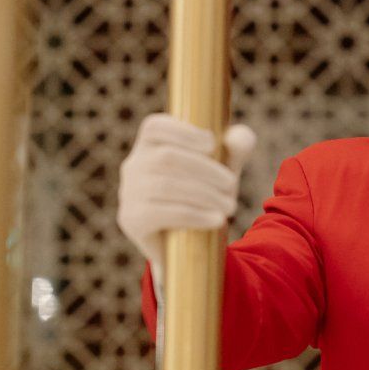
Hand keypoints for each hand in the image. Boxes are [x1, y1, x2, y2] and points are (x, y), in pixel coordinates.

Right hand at [116, 114, 258, 263]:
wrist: (187, 243)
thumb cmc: (204, 193)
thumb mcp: (223, 168)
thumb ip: (236, 148)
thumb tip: (240, 138)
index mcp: (150, 145)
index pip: (155, 126)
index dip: (183, 131)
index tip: (212, 144)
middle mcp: (134, 165)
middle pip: (167, 157)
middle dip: (206, 170)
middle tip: (231, 185)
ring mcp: (129, 192)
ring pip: (166, 185)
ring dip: (205, 195)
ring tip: (229, 206)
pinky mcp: (131, 219)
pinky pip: (162, 213)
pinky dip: (195, 215)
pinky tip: (216, 220)